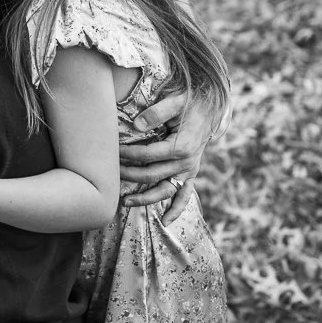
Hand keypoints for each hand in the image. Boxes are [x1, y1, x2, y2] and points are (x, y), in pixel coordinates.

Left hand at [118, 89, 215, 217]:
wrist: (211, 108)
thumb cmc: (190, 103)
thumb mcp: (175, 101)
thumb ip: (157, 112)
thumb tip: (136, 125)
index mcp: (182, 146)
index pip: (147, 155)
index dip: (127, 155)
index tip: (113, 151)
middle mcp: (187, 163)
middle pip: (151, 175)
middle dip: (128, 175)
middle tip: (110, 173)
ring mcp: (189, 171)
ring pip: (164, 190)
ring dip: (144, 198)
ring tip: (124, 202)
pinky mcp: (190, 174)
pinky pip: (184, 196)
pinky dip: (176, 209)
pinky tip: (165, 221)